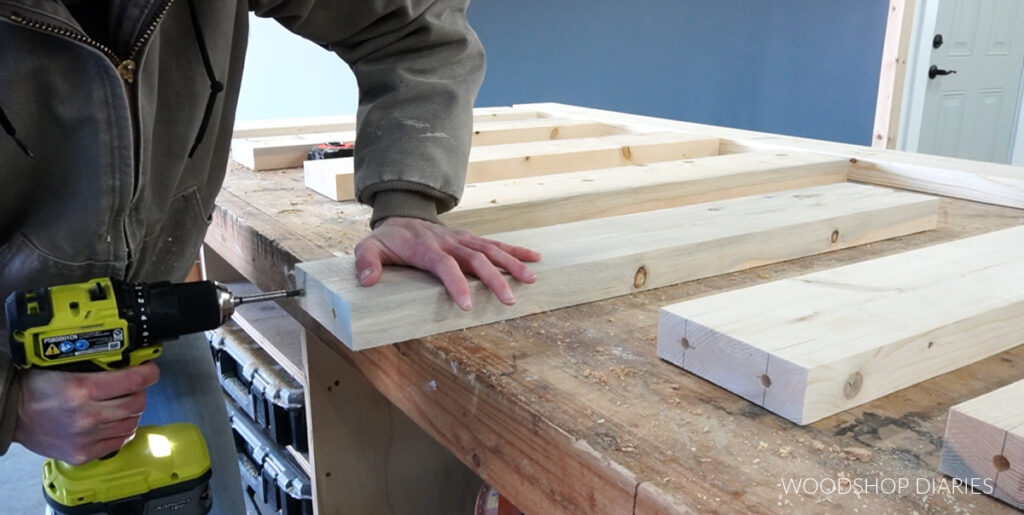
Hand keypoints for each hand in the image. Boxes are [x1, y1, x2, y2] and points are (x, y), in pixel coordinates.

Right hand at [14, 362, 159, 464]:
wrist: (12, 415)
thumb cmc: (36, 388)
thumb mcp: (65, 366)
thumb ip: (96, 365)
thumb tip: (128, 359)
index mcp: (82, 389)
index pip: (134, 381)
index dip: (148, 373)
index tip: (150, 370)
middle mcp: (86, 416)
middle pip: (137, 403)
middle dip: (141, 391)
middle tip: (135, 386)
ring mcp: (86, 438)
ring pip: (131, 423)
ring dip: (132, 411)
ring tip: (122, 404)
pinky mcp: (83, 454)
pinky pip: (119, 441)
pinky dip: (122, 430)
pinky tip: (115, 421)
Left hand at [354, 217, 540, 309]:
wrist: (402, 216)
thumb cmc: (388, 240)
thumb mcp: (369, 248)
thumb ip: (366, 262)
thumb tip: (368, 280)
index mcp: (426, 248)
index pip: (444, 266)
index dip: (456, 284)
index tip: (466, 305)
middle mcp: (449, 242)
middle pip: (475, 259)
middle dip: (494, 279)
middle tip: (509, 300)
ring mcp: (463, 239)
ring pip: (491, 250)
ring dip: (512, 264)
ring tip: (531, 280)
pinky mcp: (471, 239)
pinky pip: (495, 244)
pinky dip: (515, 250)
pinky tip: (534, 260)